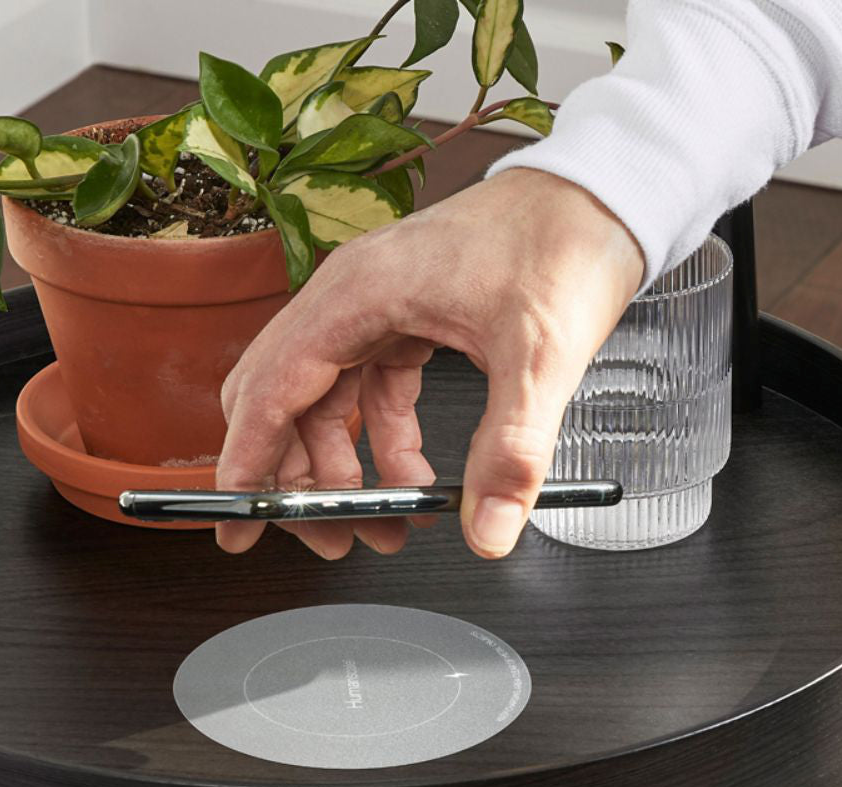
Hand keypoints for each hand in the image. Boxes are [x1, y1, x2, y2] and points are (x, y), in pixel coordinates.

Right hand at [215, 166, 642, 558]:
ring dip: (344, 470)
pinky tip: (415, 476)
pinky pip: (372, 394)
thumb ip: (510, 449)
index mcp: (358, 295)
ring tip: (384, 523)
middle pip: (283, 402)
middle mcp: (353, 300)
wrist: (600, 195)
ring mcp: (377, 310)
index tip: (240, 521)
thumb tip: (488, 528)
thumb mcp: (540, 355)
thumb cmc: (563, 241)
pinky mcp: (407, 322)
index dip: (248, 463)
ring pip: (325, 405)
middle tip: (328, 537)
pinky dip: (383, 443)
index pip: (269, 390)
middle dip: (298, 478)